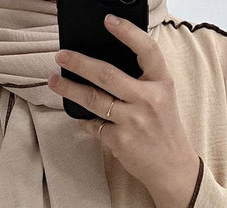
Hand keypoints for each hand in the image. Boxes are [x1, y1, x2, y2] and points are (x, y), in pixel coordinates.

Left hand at [47, 14, 200, 207]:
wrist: (172, 167)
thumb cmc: (164, 129)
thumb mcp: (162, 97)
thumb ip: (142, 80)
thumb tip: (104, 67)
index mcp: (161, 83)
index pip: (146, 50)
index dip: (127, 32)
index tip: (108, 21)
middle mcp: (148, 99)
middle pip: (107, 74)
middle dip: (80, 63)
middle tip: (62, 56)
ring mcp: (133, 121)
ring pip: (94, 99)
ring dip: (70, 89)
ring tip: (55, 81)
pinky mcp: (120, 141)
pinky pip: (93, 125)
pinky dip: (84, 121)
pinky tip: (81, 117)